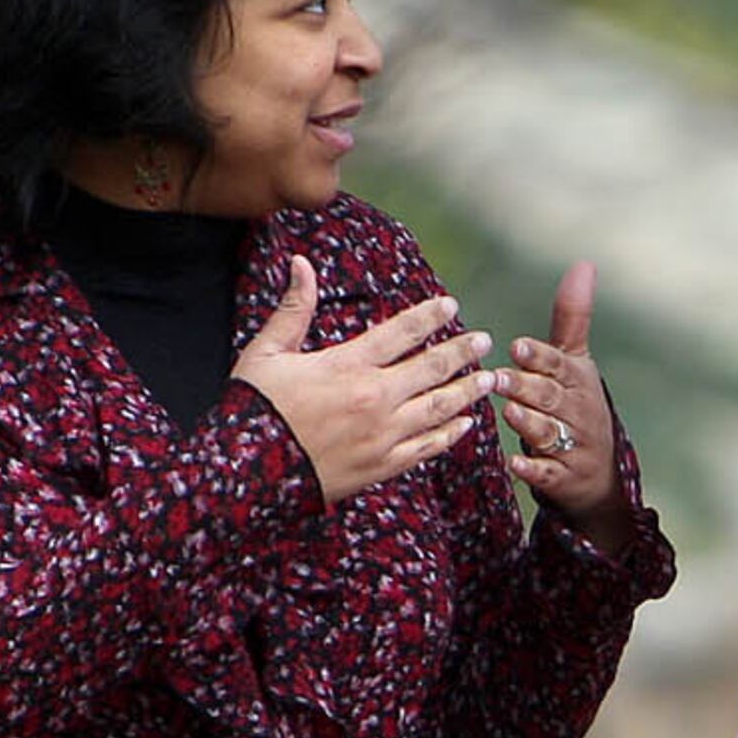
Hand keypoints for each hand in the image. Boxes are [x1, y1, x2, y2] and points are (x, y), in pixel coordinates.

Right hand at [230, 255, 500, 504]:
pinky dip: (451, 434)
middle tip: (484, 341)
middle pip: (431, 368)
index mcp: (347, 366)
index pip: (400, 332)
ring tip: (489, 379)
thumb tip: (300, 263)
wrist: (248, 474)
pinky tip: (466, 424)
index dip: (429, 316)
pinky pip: (428, 447)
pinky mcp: (383, 466)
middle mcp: (374, 398)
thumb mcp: (267, 352)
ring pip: (439, 408)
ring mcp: (383, 435)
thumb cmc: (254, 409)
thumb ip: (293, 308)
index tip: (450, 305)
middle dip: (461, 352)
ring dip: (467, 391)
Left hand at [498, 262, 632, 547]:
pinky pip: (548, 472)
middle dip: (526, 387)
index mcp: (578, 380)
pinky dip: (533, 468)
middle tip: (497, 378)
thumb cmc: (578, 407)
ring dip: (529, 423)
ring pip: (549, 432)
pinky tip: (514, 462)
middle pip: (552, 397)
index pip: (560, 365)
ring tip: (508, 412)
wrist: (598, 474)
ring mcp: (573, 446)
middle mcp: (579, 412)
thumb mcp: (577, 363)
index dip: (540, 357)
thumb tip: (583, 264)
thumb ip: (572, 318)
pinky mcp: (564, 477)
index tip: (516, 347)